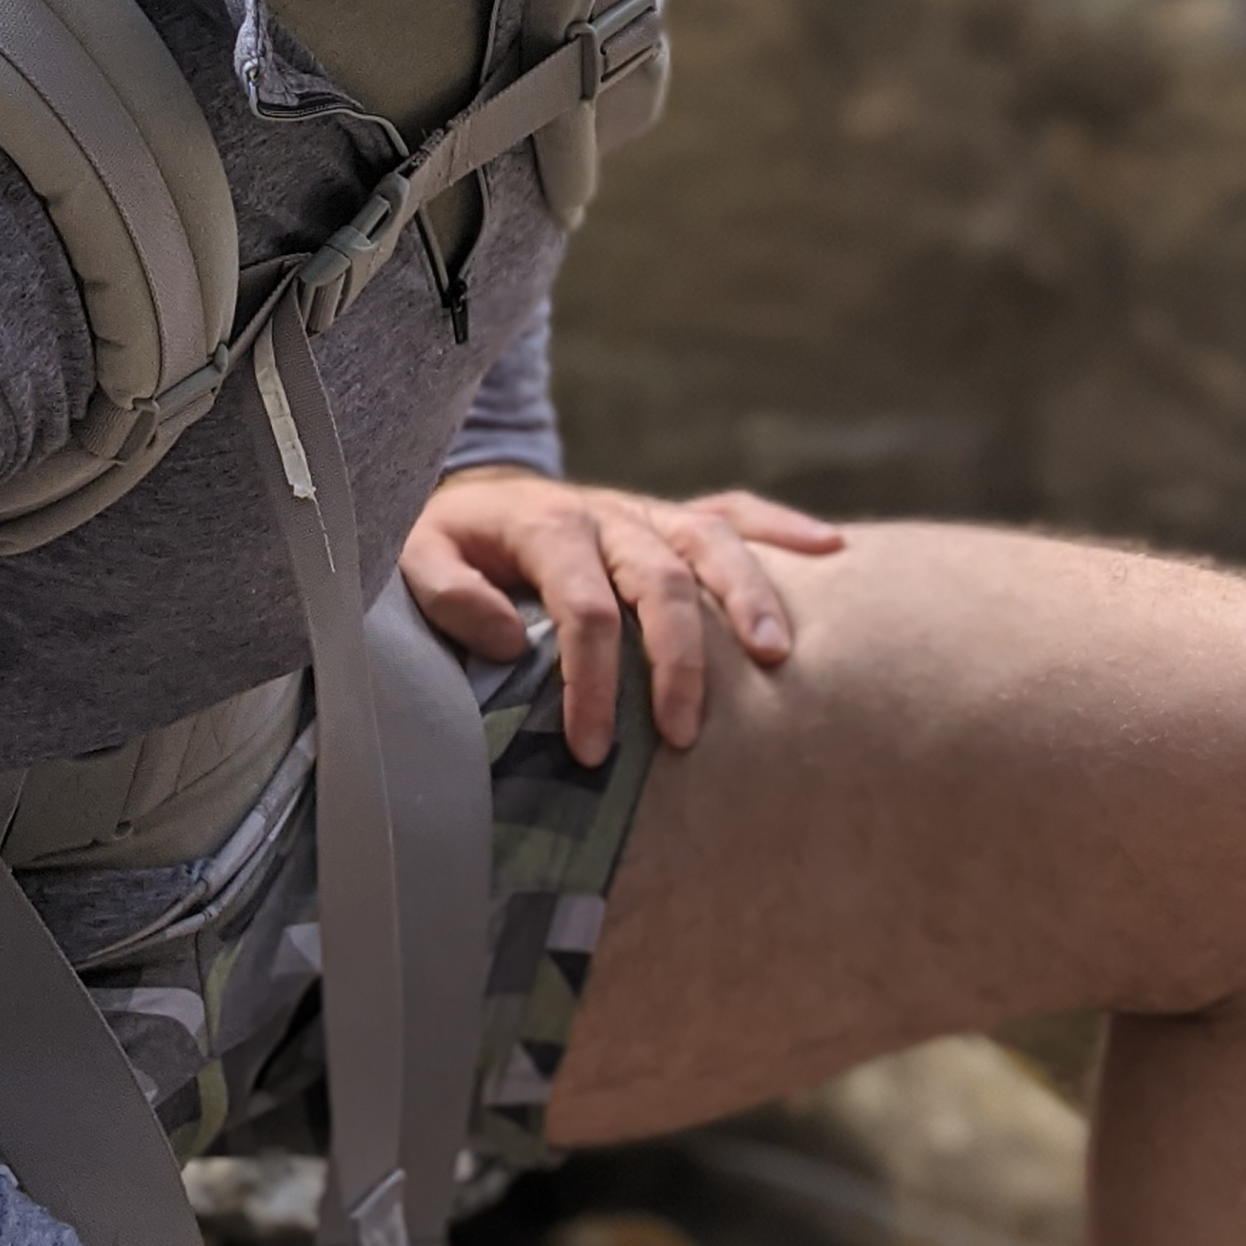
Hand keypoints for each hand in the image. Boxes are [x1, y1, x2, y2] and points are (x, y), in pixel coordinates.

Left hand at [400, 468, 844, 760]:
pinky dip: (782, 527)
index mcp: (544, 525)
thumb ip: (448, 594)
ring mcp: (644, 513)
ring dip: (748, 595)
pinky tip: (832, 548)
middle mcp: (606, 513)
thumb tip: (507, 638)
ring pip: (709, 544)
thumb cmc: (444, 545)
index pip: (583, 606)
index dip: (591, 680)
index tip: (592, 749)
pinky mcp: (668, 519)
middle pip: (659, 581)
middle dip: (677, 660)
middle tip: (684, 735)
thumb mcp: (413, 561)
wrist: (468, 496)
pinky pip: (732, 513)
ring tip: (776, 656)